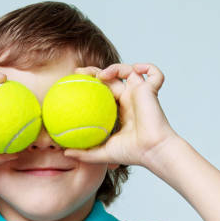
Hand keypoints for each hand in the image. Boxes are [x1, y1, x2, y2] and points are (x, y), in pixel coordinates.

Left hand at [63, 63, 179, 166]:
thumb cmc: (132, 153)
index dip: (89, 86)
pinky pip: (154, 74)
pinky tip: (136, 68)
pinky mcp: (151, 91)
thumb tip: (64, 153)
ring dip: (114, 68)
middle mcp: (129, 99)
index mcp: (119, 110)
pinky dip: (148, 67)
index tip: (73, 84)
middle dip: (94, 71)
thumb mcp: (102, 153)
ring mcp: (140, 94)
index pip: (101, 92)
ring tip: (101, 75)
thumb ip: (85, 153)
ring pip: (128, 71)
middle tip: (78, 73)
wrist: (152, 151)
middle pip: (111, 78)